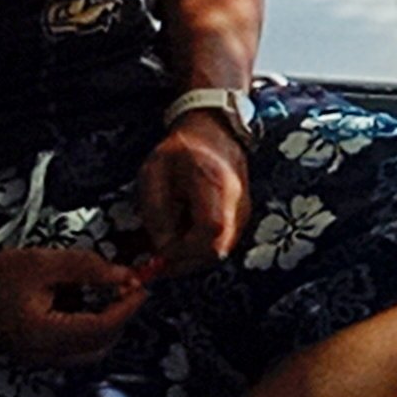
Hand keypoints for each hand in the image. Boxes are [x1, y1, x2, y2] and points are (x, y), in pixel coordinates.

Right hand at [0, 237, 152, 367]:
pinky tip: (74, 301)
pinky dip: (83, 329)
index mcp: (44, 334)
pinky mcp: (33, 355)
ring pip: (86, 351)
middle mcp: (41, 355)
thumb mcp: (45, 263)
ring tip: (97, 292)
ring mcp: (36, 359)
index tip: (141, 287)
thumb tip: (125, 276)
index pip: (102, 328)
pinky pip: (70, 349)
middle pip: (99, 346)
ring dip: (102, 325)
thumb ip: (88, 269)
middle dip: (118, 319)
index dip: (127, 308)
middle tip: (125, 289)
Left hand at [137, 115, 249, 278]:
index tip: (159, 248)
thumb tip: (161, 248)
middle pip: (216, 250)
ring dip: (191, 257)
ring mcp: (242, 214)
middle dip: (184, 261)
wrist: (214, 136)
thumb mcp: (154, 172)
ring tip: (168, 245)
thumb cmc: (180, 151)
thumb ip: (155, 211)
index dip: (184, 247)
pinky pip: (221, 246)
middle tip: (158, 259)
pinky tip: (182, 239)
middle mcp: (237, 203)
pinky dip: (199, 249)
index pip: (210, 230)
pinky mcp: (241, 220)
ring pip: (219, 253)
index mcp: (214, 185)